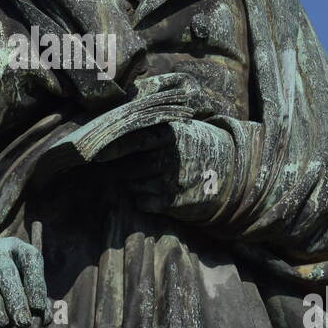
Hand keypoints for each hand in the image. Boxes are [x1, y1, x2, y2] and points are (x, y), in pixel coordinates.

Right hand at [0, 230, 48, 327]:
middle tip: (22, 323)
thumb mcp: (15, 299)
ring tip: (0, 322)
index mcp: (15, 249)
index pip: (29, 258)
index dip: (36, 282)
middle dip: (15, 297)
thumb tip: (45, 319)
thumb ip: (31, 307)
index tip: (38, 308)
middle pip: (5, 268)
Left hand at [96, 119, 236, 223]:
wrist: (232, 172)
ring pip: (134, 186)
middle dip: (121, 170)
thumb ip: (152, 127)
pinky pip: (143, 202)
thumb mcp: (181, 128)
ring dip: (134, 184)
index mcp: (170, 134)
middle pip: (128, 168)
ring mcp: (172, 181)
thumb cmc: (196, 145)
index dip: (112, 149)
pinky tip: (154, 192)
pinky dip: (142, 199)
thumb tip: (111, 124)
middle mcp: (170, 157)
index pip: (133, 141)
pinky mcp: (175, 201)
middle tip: (120, 169)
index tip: (95, 155)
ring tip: (149, 178)